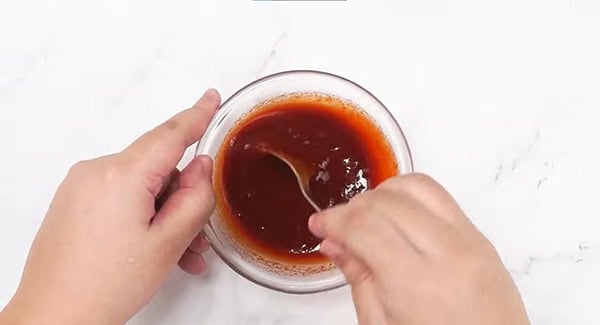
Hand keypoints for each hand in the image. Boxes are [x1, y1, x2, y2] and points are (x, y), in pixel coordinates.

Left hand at [0, 89, 220, 324]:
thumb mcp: (168, 242)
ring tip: (181, 254)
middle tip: (198, 235)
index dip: (196, 115)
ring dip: (165, 213)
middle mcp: (96, 171)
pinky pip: (120, 197)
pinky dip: (142, 216)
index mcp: (122, 175)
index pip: (169, 135)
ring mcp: (81, 186)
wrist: (54, 317)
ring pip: (140, 187)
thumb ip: (194, 198)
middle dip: (182, 196)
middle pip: (156, 168)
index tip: (212, 96)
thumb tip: (201, 166)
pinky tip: (156, 249)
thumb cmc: (108, 284)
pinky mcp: (74, 202)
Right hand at [309, 174, 528, 324]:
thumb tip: (334, 243)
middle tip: (338, 226)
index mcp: (416, 284)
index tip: (319, 224)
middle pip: (386, 201)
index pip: (364, 226)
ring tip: (367, 217)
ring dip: (382, 193)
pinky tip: (396, 216)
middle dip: (353, 207)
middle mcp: (447, 253)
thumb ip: (359, 279)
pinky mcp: (481, 238)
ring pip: (416, 186)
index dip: (333, 220)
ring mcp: (470, 241)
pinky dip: (410, 196)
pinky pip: (441, 197)